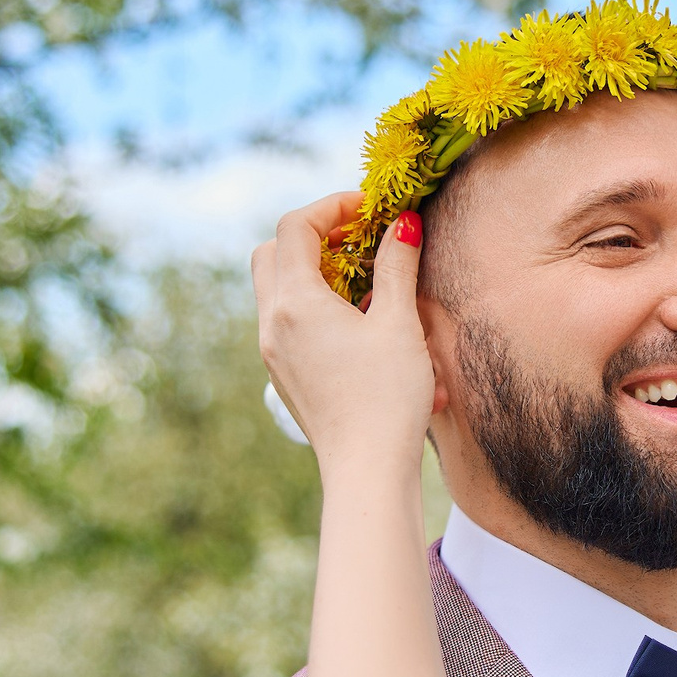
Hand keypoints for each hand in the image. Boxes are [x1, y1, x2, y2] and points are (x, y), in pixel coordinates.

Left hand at [252, 192, 435, 475]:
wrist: (366, 470)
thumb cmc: (387, 399)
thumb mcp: (399, 324)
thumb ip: (397, 265)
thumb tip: (404, 222)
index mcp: (295, 302)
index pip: (296, 226)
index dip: (332, 206)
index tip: (371, 209)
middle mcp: (272, 323)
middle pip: (272, 251)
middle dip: (312, 234)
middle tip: (359, 238)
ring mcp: (272, 351)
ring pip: (275, 287)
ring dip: (312, 269)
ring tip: (363, 277)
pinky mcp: (284, 373)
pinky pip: (286, 320)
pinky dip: (311, 302)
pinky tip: (356, 319)